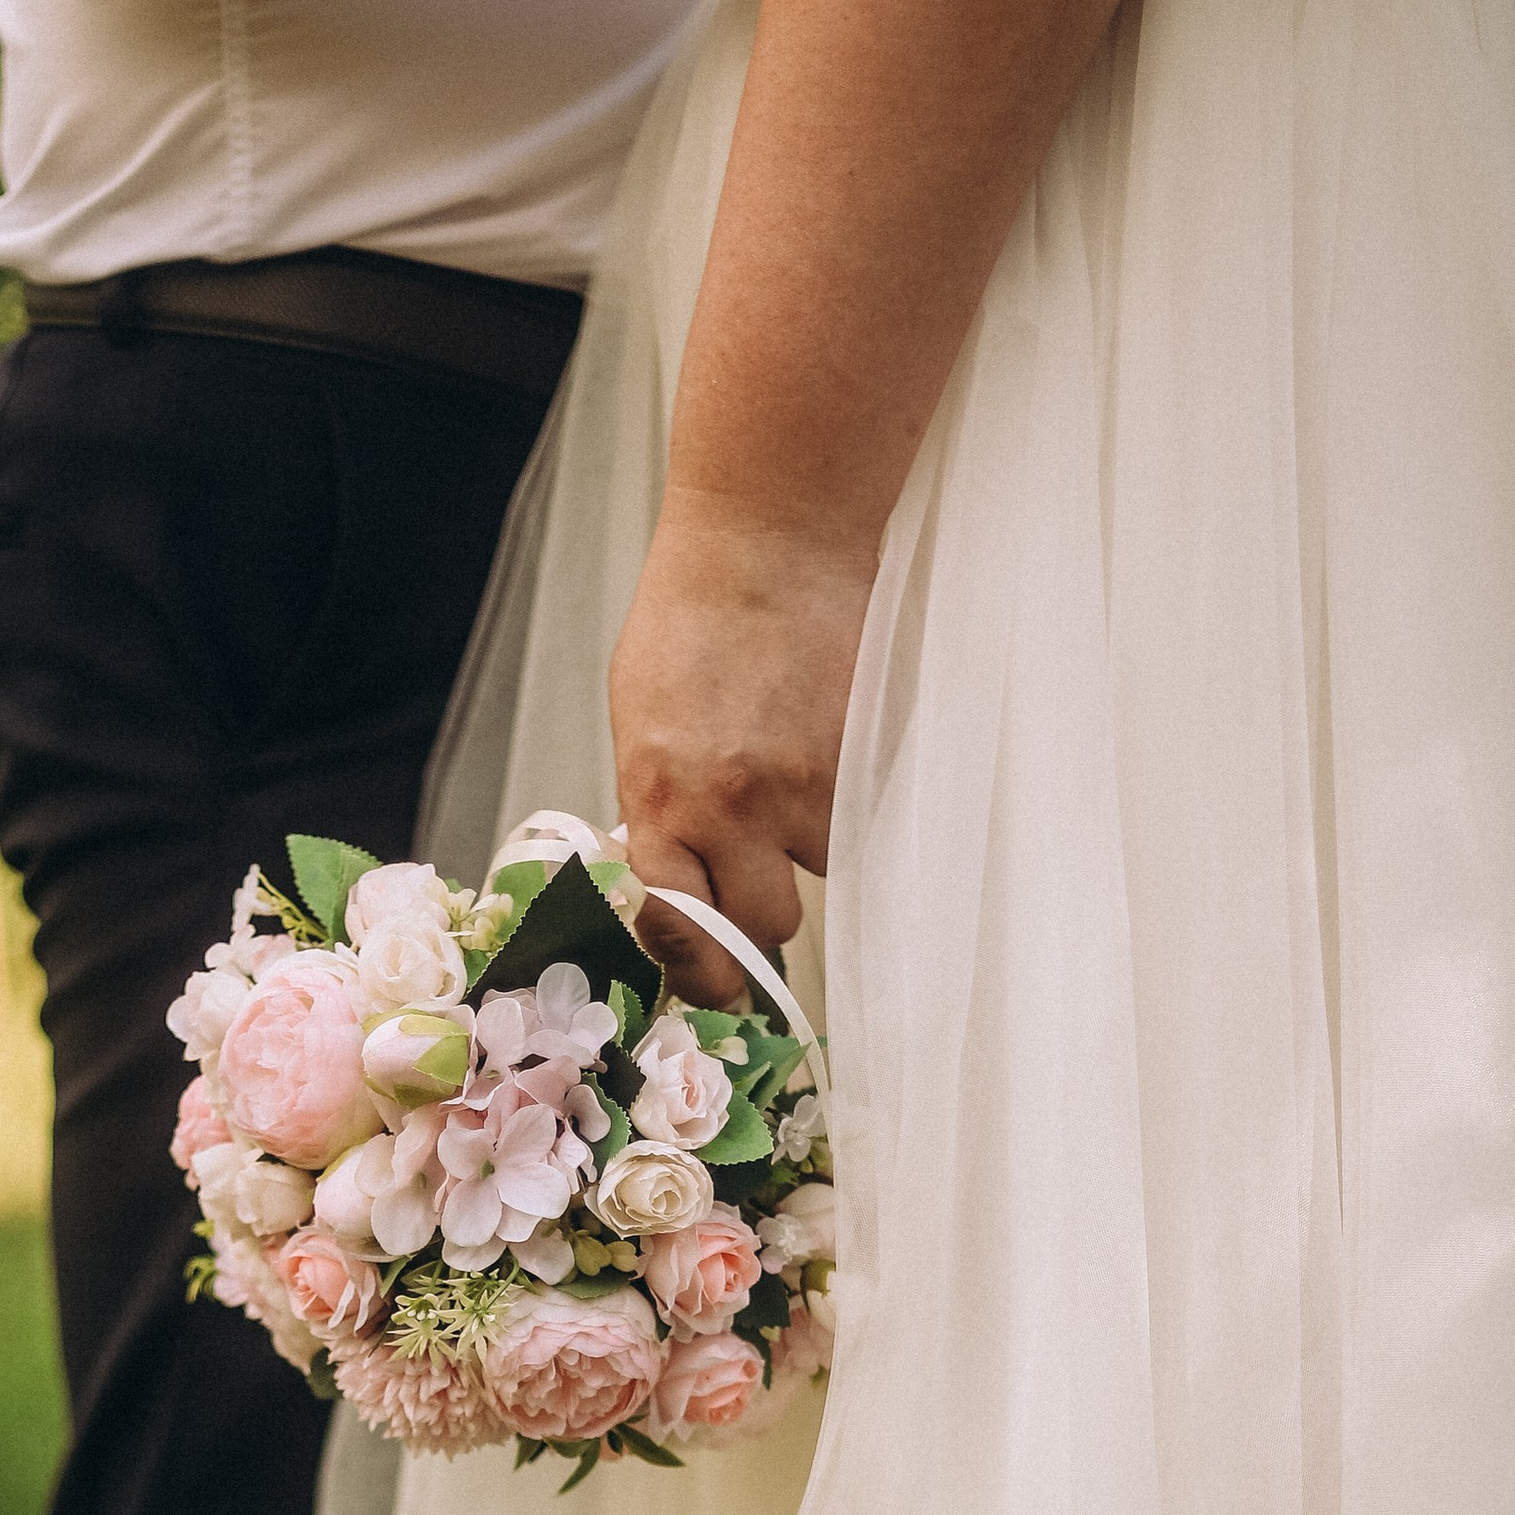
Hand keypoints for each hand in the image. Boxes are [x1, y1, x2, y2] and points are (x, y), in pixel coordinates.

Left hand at [609, 487, 873, 1000]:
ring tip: (802, 786)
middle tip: (765, 886)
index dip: (701, 967)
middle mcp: (736, 808)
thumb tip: (677, 879)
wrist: (771, 538)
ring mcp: (810, 786)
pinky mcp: (869, 759)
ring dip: (818, 853)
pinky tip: (840, 758)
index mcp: (664, 800)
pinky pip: (873, 822)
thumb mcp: (642, 724)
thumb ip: (660, 808)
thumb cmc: (694, 620)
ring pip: (829, 875)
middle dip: (764, 918)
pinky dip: (861, 809)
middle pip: (767, 926)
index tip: (715, 977)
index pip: (681, 928)